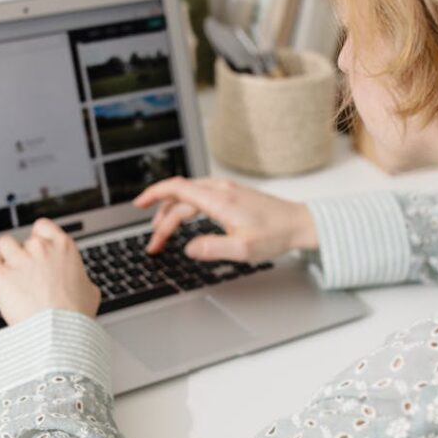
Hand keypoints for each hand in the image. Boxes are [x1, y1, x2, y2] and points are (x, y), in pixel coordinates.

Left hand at [0, 219, 99, 326]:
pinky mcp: (0, 275)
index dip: (38, 237)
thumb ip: (82, 281)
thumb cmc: (76, 315)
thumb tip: (82, 286)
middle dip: (22, 255)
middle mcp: (41, 248)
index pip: (43, 226)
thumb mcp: (90, 293)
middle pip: (22, 239)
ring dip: (3, 256)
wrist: (59, 332)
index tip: (37, 251)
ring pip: (3, 244)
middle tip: (25, 274)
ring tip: (7, 273)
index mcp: (63, 247)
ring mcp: (20, 260)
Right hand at [133, 176, 318, 262]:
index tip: (138, 204)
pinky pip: (200, 197)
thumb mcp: (243, 249)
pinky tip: (185, 222)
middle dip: (161, 218)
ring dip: (172, 214)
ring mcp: (227, 190)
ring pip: (189, 196)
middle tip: (153, 243)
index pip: (177, 189)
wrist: (300, 224)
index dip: (154, 195)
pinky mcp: (233, 195)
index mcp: (219, 200)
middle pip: (180, 197)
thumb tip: (188, 249)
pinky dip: (186, 209)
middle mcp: (221, 190)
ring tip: (163, 234)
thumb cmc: (276, 235)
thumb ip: (213, 248)